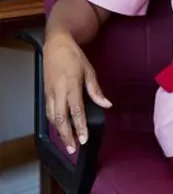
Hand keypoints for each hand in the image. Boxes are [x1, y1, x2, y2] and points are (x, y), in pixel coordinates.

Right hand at [43, 34, 111, 153]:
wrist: (56, 44)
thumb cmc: (74, 57)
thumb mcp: (89, 70)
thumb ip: (96, 90)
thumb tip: (107, 104)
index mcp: (71, 85)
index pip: (76, 111)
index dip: (80, 126)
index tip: (84, 139)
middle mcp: (58, 91)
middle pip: (60, 119)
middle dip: (67, 136)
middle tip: (73, 149)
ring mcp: (50, 93)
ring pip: (52, 118)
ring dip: (60, 132)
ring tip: (68, 143)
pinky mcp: (45, 93)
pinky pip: (49, 112)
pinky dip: (54, 123)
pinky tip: (60, 130)